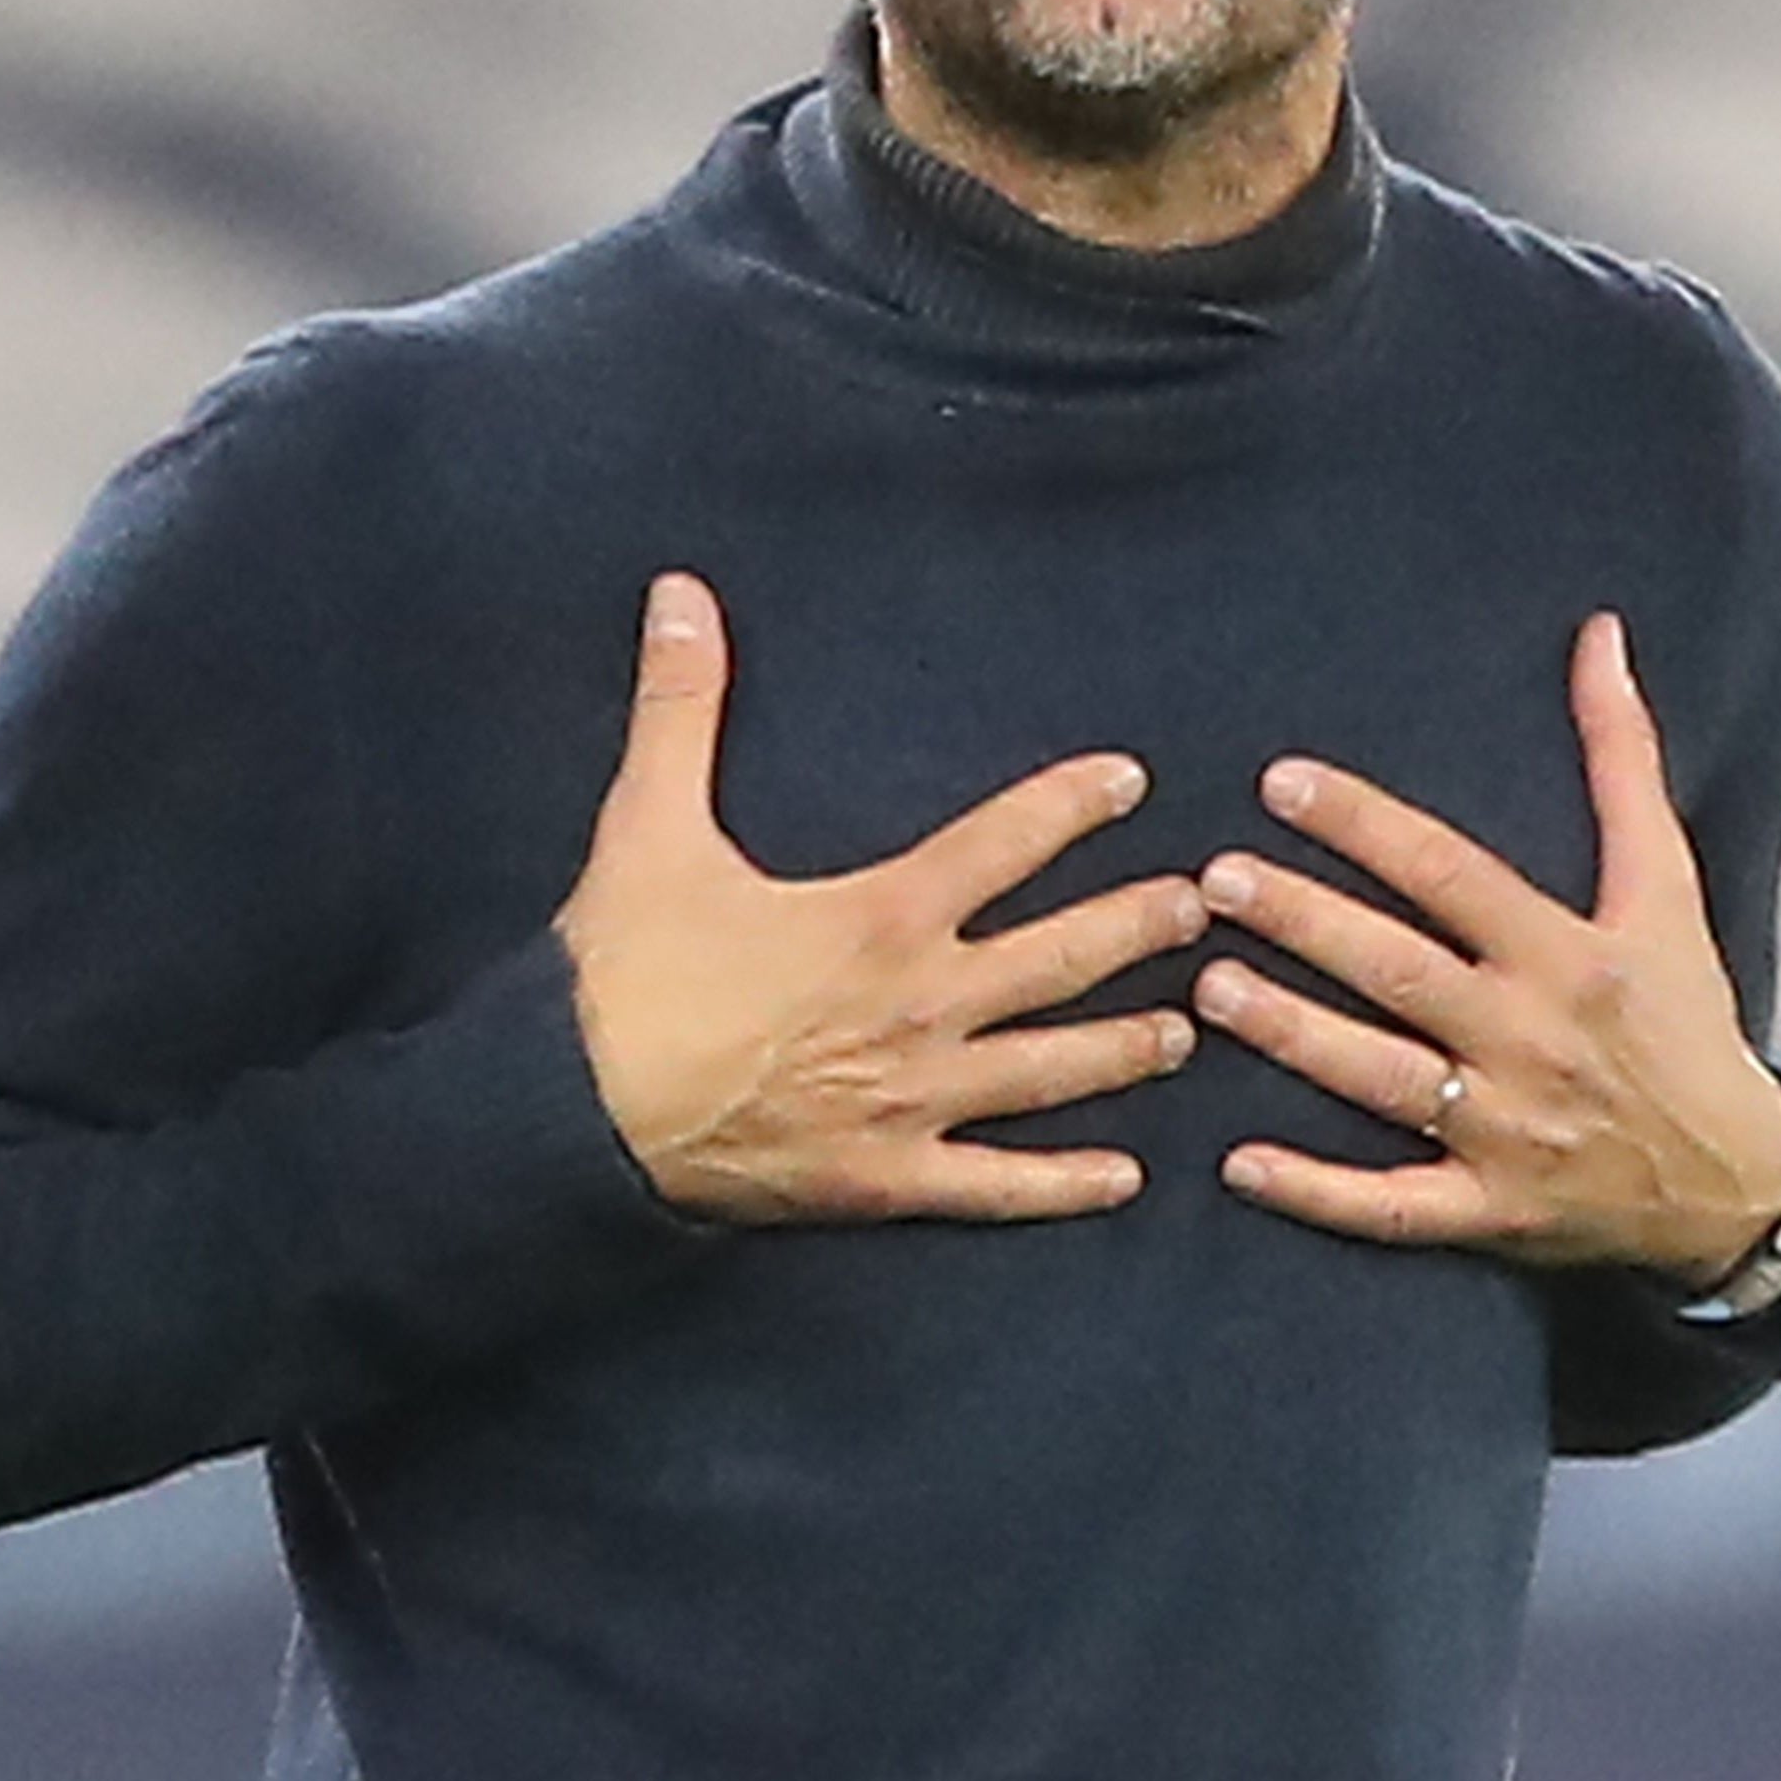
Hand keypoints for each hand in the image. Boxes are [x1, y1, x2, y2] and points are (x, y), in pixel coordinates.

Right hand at [554, 572, 1203, 1223]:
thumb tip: (681, 592)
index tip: (1132, 780)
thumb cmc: (620, 974)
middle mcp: (923, 1006)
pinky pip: (998, 1187)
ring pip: (1053, 1070)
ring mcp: (914, 1101)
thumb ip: (680, 705)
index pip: (1004, 843)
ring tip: (1189, 1028)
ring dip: (1129, 1047)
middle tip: (1205, 905)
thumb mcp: (647, 824)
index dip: (1072, 805)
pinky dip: (1066, 1186)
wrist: (575, 1117)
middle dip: (1139, 926)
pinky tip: (1125, 1178)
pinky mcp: (886, 1180)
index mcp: (882, 915)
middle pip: (1063, 959)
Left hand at [1190, 611, 1780, 1282]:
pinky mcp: (1489, 1212)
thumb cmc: (1685, 1018)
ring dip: (1289, 1034)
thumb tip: (1598, 634)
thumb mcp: (1667, 887)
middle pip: (1399, 970)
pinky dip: (1316, 1191)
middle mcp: (1533, 1039)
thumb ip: (1621, 758)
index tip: (1280, 782)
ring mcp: (1506, 1132)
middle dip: (1302, 921)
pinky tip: (1239, 1164)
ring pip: (1379, 1079)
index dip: (1365, 825)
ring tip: (1207, 988)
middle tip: (1211, 879)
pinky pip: (1389, 1207)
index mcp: (1571, 954)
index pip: (1452, 873)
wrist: (1739, 1184)